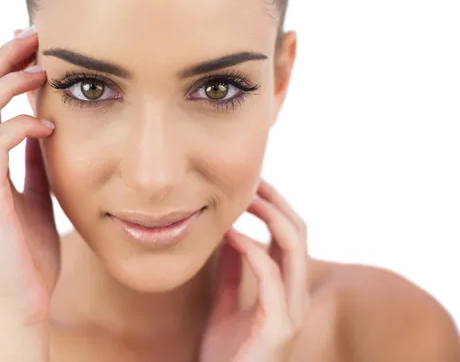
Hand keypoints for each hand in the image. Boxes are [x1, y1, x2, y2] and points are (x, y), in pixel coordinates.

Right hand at [0, 26, 58, 360]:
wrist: (22, 304)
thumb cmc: (29, 252)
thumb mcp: (35, 195)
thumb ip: (33, 162)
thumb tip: (44, 125)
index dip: (1, 68)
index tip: (33, 47)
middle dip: (1, 60)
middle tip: (35, 38)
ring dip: (8, 84)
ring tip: (43, 71)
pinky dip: (19, 126)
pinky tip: (48, 124)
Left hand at [200, 179, 309, 361]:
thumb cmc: (225, 355)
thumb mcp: (224, 304)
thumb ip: (230, 273)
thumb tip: (227, 236)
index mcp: (286, 289)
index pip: (289, 234)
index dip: (273, 204)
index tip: (248, 184)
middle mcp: (296, 296)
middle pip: (298, 231)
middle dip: (275, 200)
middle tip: (249, 178)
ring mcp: (291, 310)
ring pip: (293, 245)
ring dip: (268, 214)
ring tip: (241, 197)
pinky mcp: (278, 325)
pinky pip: (269, 274)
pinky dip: (249, 247)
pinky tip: (228, 234)